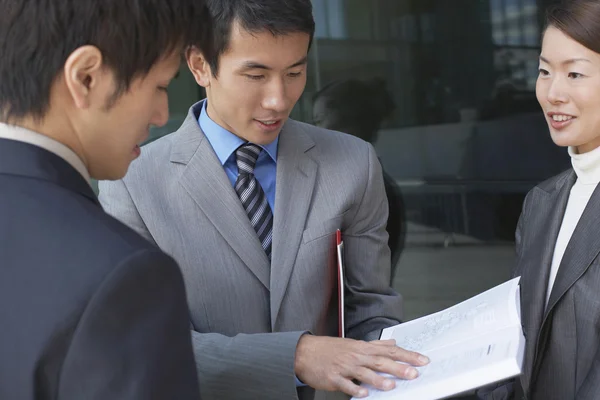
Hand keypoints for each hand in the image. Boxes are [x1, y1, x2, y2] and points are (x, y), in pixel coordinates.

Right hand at [294, 335, 428, 397]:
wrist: (304, 352)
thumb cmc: (330, 349)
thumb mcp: (354, 343)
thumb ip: (375, 344)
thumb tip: (393, 342)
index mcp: (362, 348)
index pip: (389, 350)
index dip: (407, 355)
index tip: (423, 360)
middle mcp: (356, 356)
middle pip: (380, 361)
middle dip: (398, 367)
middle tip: (414, 373)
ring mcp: (344, 366)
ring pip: (364, 373)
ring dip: (378, 379)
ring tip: (392, 385)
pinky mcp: (333, 377)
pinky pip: (345, 384)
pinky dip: (354, 388)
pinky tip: (363, 393)